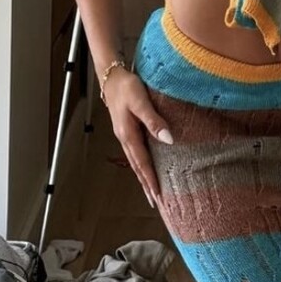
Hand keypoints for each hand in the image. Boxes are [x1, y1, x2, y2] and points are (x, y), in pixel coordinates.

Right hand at [103, 69, 171, 205]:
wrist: (111, 77)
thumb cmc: (127, 87)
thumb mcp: (141, 102)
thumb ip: (154, 121)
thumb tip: (168, 140)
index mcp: (128, 135)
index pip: (143, 164)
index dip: (151, 180)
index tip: (158, 196)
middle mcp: (125, 139)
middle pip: (138, 168)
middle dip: (146, 186)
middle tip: (156, 203)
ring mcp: (125, 136)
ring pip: (136, 163)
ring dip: (144, 178)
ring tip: (152, 193)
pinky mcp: (127, 132)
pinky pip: (136, 154)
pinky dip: (142, 166)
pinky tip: (147, 169)